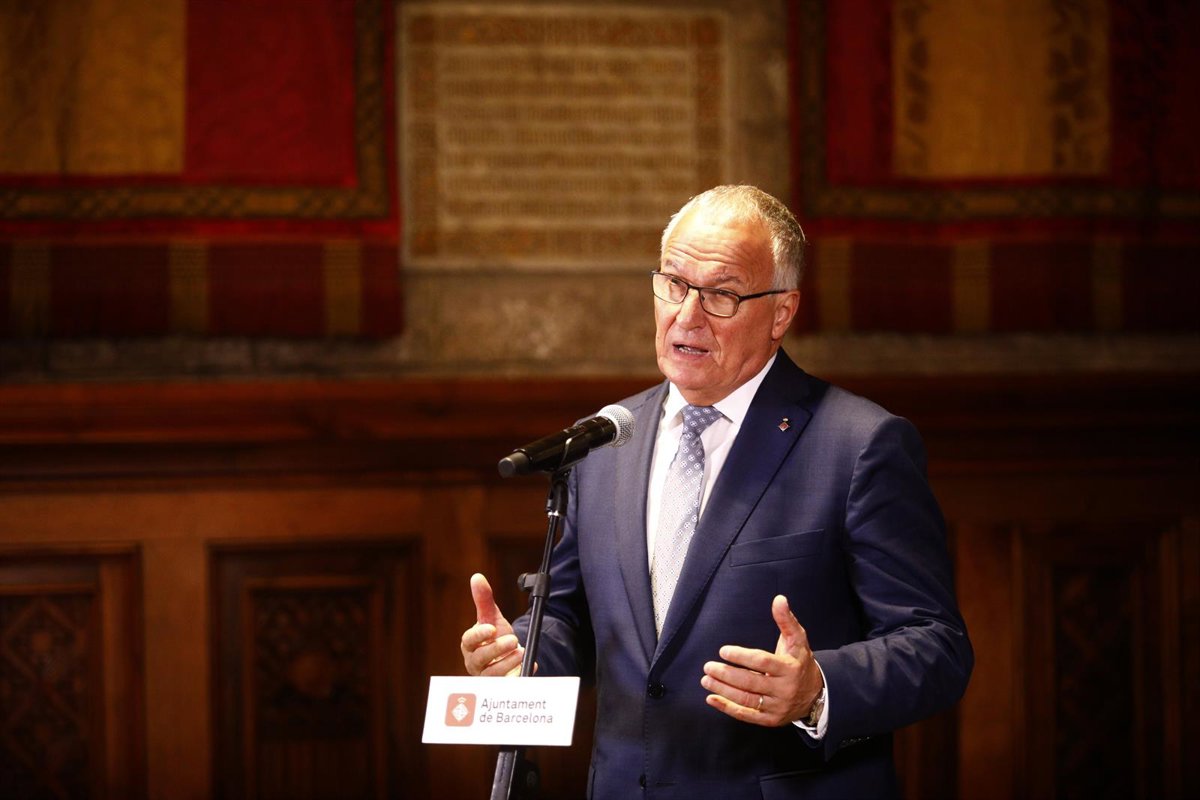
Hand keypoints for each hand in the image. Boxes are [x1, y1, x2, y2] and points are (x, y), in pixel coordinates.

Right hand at [460, 573, 524, 675]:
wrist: (507, 655)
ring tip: (522, 653)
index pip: (468, 641)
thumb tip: (477, 577)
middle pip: (480, 659)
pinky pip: (507, 684)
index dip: (478, 635)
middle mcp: (475, 662)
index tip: (491, 628)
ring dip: (507, 664)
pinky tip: (530, 665)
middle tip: (513, 640)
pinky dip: (519, 676)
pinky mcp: (500, 686)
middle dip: (496, 649)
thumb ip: (484, 599)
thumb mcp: (492, 617)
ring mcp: (487, 677)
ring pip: (492, 675)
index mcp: (470, 645)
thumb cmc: (494, 636)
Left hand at [700, 595, 823, 726]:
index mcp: (790, 668)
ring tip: (706, 680)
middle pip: (751, 682)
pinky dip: (728, 708)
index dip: (742, 657)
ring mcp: (777, 707)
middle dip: (727, 675)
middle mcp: (784, 689)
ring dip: (723, 690)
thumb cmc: (800, 661)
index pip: (762, 662)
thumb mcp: (797, 640)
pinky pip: (747, 715)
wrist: (815, 694)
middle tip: (708, 666)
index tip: (723, 650)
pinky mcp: (771, 720)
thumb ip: (786, 620)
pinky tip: (712, 699)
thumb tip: (779, 599)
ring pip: (747, 700)